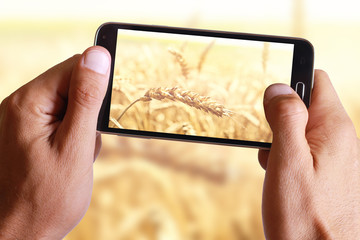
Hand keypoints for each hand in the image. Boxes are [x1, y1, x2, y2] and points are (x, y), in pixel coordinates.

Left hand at [0, 46, 109, 238]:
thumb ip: (87, 98)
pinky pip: (60, 121)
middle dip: (89, 112)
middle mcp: (20, 106)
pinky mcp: (28, 133)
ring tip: (77, 155)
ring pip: (69, 105)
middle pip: (70, 85)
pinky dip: (73, 136)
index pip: (73, 67)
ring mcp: (22, 120)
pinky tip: (70, 158)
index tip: (106, 110)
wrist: (21, 233)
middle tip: (87, 142)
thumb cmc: (47, 197)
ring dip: (83, 127)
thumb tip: (98, 55)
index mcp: (29, 103)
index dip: (96, 85)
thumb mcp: (76, 146)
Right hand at [258, 70, 359, 238]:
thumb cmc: (304, 216)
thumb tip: (279, 87)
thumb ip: (286, 118)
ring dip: (279, 136)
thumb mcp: (288, 160)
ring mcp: (333, 158)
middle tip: (264, 133)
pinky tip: (275, 171)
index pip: (317, 80)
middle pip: (307, 104)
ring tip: (269, 157)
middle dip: (280, 113)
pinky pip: (302, 149)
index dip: (291, 80)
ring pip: (301, 128)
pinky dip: (284, 153)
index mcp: (334, 129)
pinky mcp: (324, 173)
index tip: (270, 95)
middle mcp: (339, 140)